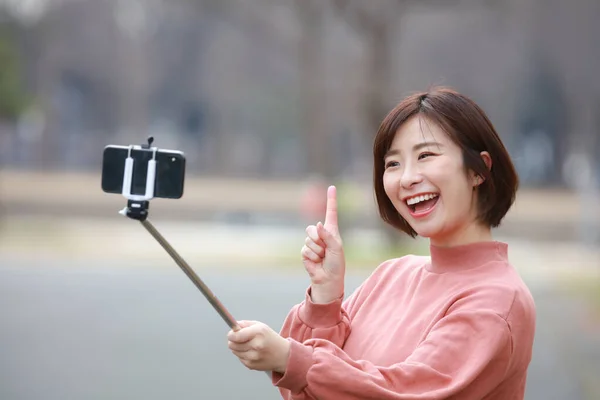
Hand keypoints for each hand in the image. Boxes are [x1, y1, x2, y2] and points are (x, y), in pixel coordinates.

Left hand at [227, 320, 290, 372]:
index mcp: (258, 333)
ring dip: (238, 348)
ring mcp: (253, 357)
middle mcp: (256, 345)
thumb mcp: (260, 326)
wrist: (283, 355)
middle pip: (232, 344)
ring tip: (248, 345)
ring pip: (235, 351)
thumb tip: (233, 326)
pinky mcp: (252, 365)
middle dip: (233, 341)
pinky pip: (240, 358)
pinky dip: (243, 355)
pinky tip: (252, 352)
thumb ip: (245, 324)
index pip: (236, 335)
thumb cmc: (271, 339)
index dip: (231, 334)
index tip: (231, 334)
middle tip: (239, 339)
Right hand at [301, 185, 344, 302]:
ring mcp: (312, 243)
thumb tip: (317, 225)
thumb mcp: (337, 248)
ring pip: (309, 240)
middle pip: (312, 228)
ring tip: (323, 258)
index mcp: (332, 231)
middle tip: (326, 251)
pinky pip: (305, 249)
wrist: (328, 280)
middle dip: (318, 239)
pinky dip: (312, 256)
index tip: (332, 187)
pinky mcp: (305, 251)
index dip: (331, 200)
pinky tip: (317, 262)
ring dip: (317, 250)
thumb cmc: (336, 264)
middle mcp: (321, 235)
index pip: (331, 212)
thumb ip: (328, 235)